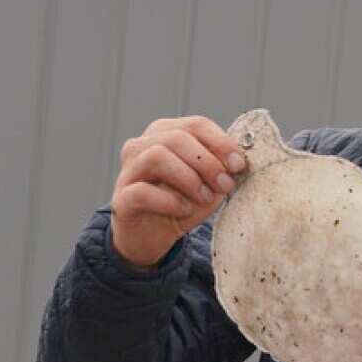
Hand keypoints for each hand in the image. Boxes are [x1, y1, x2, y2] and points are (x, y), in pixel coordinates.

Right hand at [110, 116, 246, 268]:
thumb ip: (222, 168)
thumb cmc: (183, 202)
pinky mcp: (121, 198)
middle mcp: (142, 146)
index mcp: (165, 134)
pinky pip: (143, 191)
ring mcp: (128, 171)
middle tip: (225, 186)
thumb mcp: (209, 183)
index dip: (221, 142)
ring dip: (189, 178)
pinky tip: (183, 209)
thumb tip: (240, 160)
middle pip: (178, 138)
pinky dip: (169, 200)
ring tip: (204, 197)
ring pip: (157, 156)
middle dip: (208, 162)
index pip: (196, 124)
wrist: (153, 236)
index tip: (239, 165)